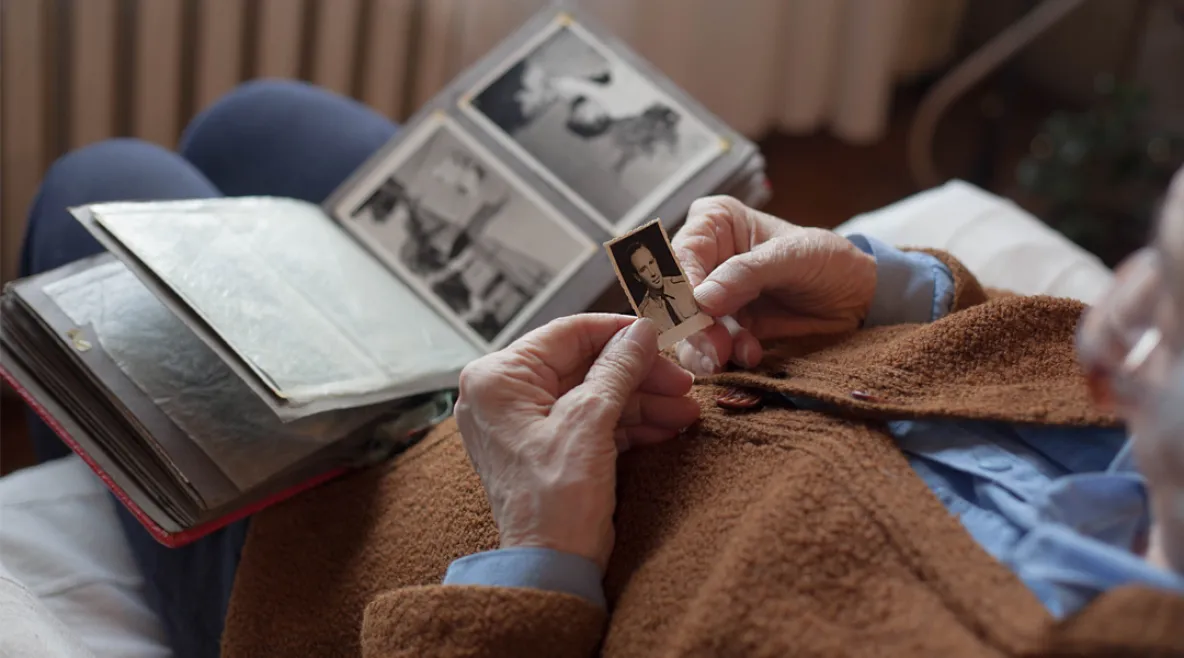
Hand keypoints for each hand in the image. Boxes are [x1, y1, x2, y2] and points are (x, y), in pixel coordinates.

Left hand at [454, 315, 698, 570]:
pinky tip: (666, 429)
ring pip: (592, 395)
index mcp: (498, 378)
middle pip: (583, 365)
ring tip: (684, 411)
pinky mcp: (543, 448)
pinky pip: (588, 421)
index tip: (658, 335)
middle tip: (681, 382)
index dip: (619, 333)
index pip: (567, 334)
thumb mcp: (590, 421)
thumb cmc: (554, 500)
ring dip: (640, 402)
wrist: (549, 570)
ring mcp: (522, 423)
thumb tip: (640, 332)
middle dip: (637, 376)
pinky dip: (626, 425)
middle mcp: (502, 395)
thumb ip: (617, 369)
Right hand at [672, 196, 876, 375]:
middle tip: (718, 347)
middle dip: (694, 325)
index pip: (681, 254)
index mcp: (714, 223)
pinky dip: (721, 358)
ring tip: (739, 353)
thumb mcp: (794, 257)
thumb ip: (746, 273)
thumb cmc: (829, 261)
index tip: (698, 312)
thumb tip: (701, 299)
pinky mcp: (723, 329)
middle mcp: (705, 258)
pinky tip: (749, 355)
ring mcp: (711, 297)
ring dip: (707, 347)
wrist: (859, 300)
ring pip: (686, 327)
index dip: (683, 286)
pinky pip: (706, 348)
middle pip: (675, 295)